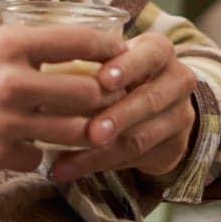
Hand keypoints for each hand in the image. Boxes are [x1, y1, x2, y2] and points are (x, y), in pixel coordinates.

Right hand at [0, 25, 126, 180]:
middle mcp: (11, 83)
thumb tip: (39, 46)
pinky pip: (36, 158)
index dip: (106, 47)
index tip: (119, 52)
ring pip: (72, 132)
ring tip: (81, 128)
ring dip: (79, 130)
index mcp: (5, 45)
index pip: (76, 41)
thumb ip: (5, 47)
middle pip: (88, 92)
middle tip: (105, 99)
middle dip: (100, 97)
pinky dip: (35, 154)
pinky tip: (23, 147)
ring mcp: (4, 124)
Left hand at [48, 32, 196, 183]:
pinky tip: (67, 170)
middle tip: (91, 132)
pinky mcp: (174, 146)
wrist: (158, 105)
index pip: (150, 54)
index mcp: (159, 50)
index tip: (103, 80)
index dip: (127, 67)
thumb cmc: (120, 73)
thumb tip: (40, 73)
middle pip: (149, 100)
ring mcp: (180, 115)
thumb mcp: (111, 60)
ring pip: (141, 136)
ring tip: (65, 161)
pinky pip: (135, 160)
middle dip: (117, 117)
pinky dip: (98, 166)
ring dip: (100, 152)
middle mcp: (177, 79)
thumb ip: (90, 63)